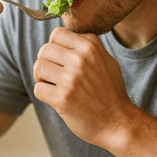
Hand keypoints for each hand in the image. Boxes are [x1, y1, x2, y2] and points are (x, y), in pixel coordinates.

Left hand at [33, 27, 131, 147]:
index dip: (53, 45)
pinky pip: (38, 89)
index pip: (57, 33)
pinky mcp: (63, 99)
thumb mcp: (108, 61)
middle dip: (45, 62)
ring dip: (41, 78)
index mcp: (91, 48)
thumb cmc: (111, 93)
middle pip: (44, 50)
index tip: (57, 58)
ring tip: (51, 85)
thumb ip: (90, 46)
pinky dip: (42, 94)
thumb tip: (68, 37)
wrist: (118, 122)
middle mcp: (81, 60)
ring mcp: (72, 80)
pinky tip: (53, 97)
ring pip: (38, 67)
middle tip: (52, 74)